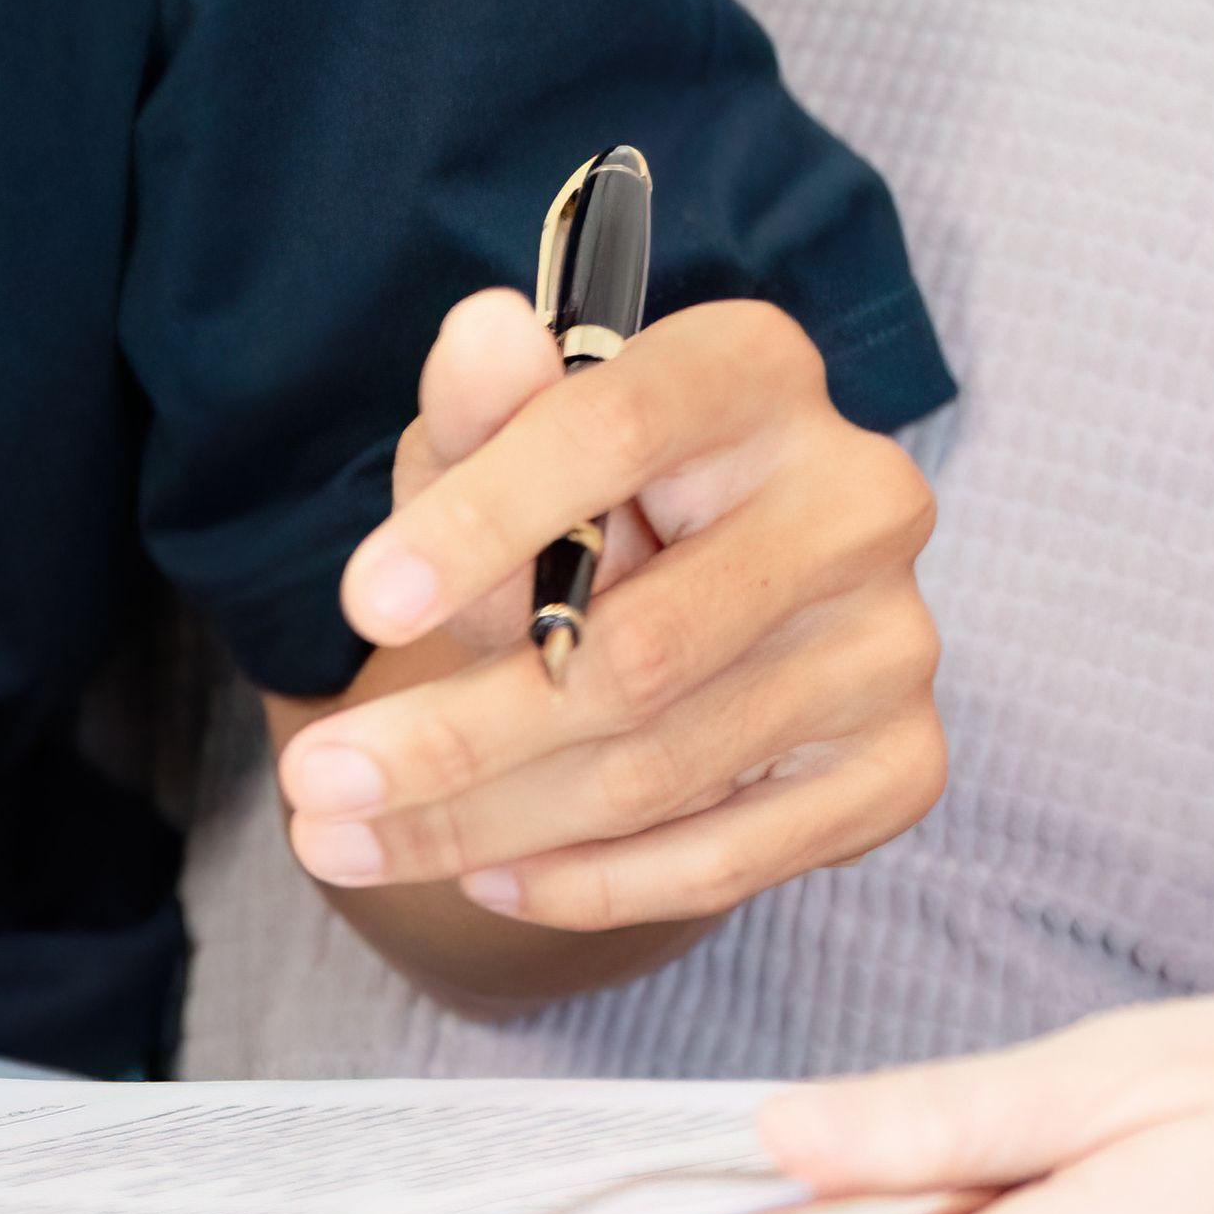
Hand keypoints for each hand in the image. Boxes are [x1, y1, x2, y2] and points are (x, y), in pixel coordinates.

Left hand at [278, 288, 939, 946]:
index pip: (614, 436)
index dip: (483, 523)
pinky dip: (594, 882)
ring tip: (343, 842)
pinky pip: (734, 856)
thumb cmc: (567, 489)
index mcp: (756, 370)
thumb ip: (483, 406)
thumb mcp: (497, 438)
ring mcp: (892, 642)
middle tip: (312, 783)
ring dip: (488, 823)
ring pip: (666, 767)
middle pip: (641, 650)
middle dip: (454, 734)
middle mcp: (858, 500)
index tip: (362, 605)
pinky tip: (482, 874)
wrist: (683, 577)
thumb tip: (484, 331)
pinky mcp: (901, 764)